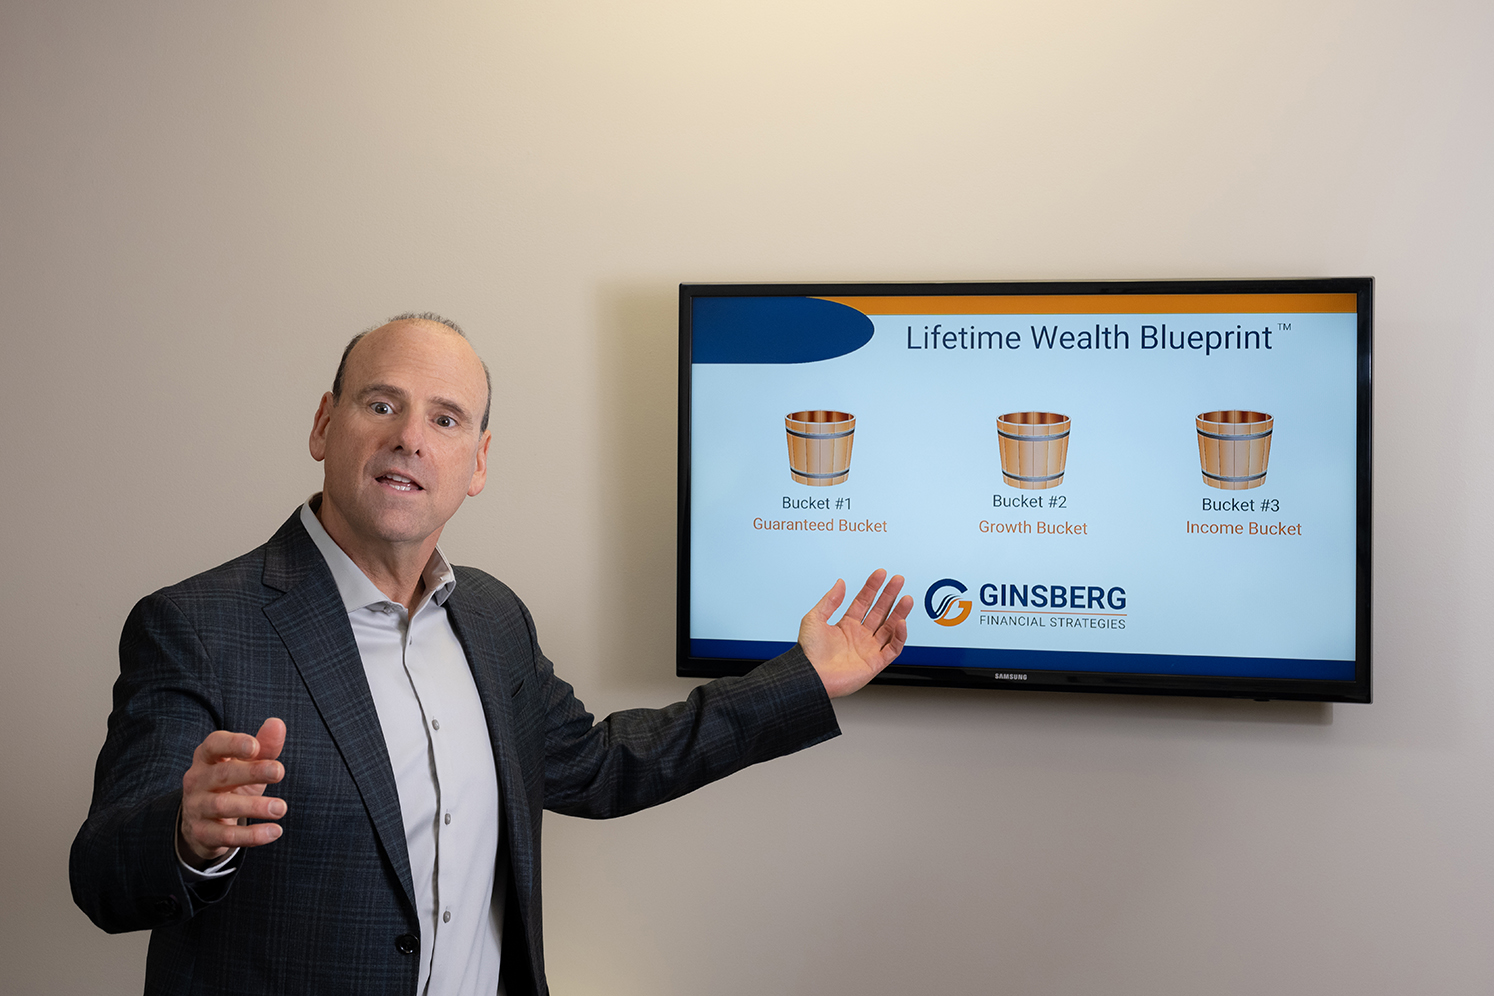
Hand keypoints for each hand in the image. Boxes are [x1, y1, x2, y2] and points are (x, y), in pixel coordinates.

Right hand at [178, 718, 286, 867]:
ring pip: (222, 806)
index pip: (214, 744)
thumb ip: (264, 745)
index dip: (233, 743)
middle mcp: (197, 780)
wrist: (203, 821)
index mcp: (207, 757)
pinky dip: (251, 835)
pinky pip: (226, 835)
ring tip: (281, 808)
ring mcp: (196, 807)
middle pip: (222, 774)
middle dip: (251, 772)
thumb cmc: (231, 783)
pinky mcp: (203, 833)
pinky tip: (275, 831)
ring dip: (254, 806)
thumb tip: (277, 723)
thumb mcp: (248, 764)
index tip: (255, 747)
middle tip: (280, 772)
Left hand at [798, 569, 913, 698]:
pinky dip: (899, 637)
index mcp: (846, 625)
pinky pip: (893, 648)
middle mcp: (859, 636)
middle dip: (890, 595)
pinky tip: (901, 623)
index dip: (872, 587)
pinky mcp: (875, 663)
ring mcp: (868, 649)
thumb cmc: (808, 652)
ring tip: (907, 599)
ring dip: (899, 613)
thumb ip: (830, 600)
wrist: (810, 676)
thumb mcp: (814, 619)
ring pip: (890, 628)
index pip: (864, 602)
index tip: (880, 574)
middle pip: (880, 611)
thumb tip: (840, 583)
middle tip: (898, 580)